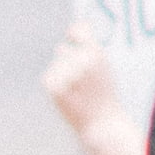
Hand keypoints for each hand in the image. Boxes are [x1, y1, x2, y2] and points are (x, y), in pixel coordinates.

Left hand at [43, 22, 149, 154]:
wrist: (102, 124)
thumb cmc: (105, 95)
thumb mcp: (104, 68)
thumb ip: (90, 47)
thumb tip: (72, 31)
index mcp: (96, 53)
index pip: (78, 29)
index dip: (74, 33)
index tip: (73, 38)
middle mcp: (80, 60)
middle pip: (63, 49)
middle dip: (68, 62)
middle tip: (82, 82)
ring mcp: (66, 73)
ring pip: (57, 64)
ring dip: (62, 74)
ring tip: (77, 92)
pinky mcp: (53, 85)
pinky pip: (49, 76)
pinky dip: (55, 85)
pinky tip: (68, 96)